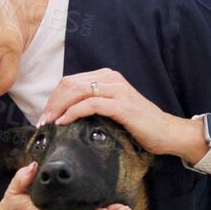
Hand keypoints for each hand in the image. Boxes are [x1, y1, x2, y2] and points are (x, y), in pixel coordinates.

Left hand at [36, 68, 206, 162]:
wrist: (167, 132)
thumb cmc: (139, 124)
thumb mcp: (113, 109)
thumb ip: (94, 105)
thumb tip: (66, 114)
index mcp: (107, 77)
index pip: (71, 81)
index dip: (54, 97)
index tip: (45, 115)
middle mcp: (111, 78)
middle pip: (70, 84)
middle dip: (52, 102)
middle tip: (43, 121)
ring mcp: (117, 90)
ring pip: (77, 91)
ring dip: (59, 107)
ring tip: (50, 122)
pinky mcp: (121, 105)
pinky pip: (90, 104)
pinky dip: (73, 112)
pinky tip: (64, 122)